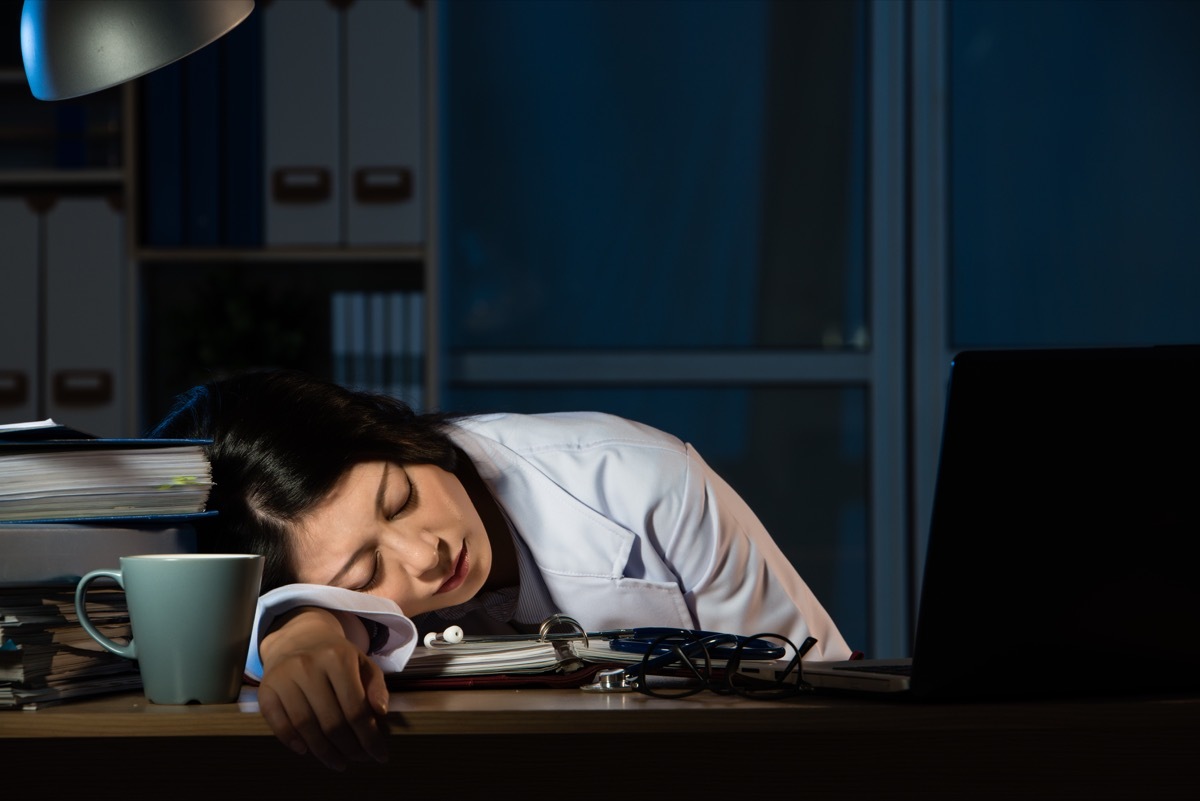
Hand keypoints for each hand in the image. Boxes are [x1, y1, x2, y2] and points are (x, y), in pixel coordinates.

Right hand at [257, 606, 389, 770]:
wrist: (298, 638)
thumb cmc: (336, 656)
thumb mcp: (362, 663)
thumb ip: (376, 687)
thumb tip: (380, 713)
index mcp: (338, 658)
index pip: (356, 708)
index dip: (369, 737)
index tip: (379, 756)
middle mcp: (308, 666)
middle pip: (331, 721)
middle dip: (349, 748)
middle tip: (359, 759)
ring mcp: (284, 677)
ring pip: (305, 726)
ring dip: (323, 752)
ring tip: (338, 762)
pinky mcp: (265, 689)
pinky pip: (278, 724)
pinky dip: (292, 742)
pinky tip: (306, 750)